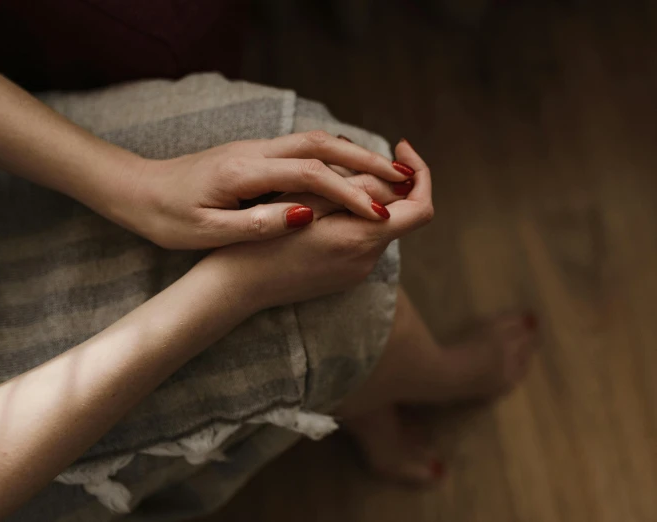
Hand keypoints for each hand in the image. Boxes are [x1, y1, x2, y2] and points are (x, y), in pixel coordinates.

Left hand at [90, 131, 411, 248]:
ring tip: (386, 173)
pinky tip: (346, 172)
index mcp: (245, 171)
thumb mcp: (208, 231)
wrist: (135, 190)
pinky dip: (332, 157)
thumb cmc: (166, 216)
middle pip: (322, 144)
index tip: (380, 215)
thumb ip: (259, 222)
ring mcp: (254, 149)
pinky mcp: (251, 155)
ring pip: (314, 142)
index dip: (350, 194)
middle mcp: (255, 152)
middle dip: (366, 160)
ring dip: (352, 154)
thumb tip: (307, 216)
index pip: (312, 174)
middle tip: (404, 178)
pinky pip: (302, 149)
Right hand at [200, 140, 432, 311]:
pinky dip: (354, 217)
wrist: (234, 287)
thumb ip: (355, 189)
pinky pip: (362, 240)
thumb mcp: (305, 203)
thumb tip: (395, 178)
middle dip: (387, 181)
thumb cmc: (261, 241)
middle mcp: (366, 261)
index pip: (422, 208)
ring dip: (367, 198)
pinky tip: (323, 206)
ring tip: (331, 177)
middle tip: (354, 156)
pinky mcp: (343, 277)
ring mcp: (356, 273)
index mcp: (360, 240)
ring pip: (380, 225)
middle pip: (401, 214)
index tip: (400, 149)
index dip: (420, 173)